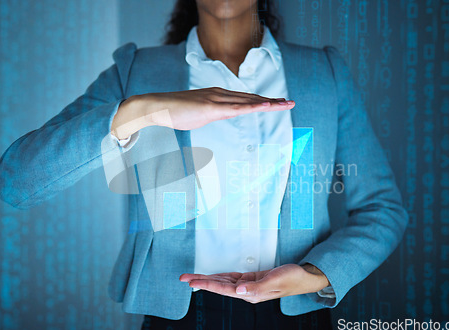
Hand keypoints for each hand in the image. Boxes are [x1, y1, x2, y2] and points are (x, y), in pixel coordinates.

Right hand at [111, 87, 294, 139]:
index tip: (278, 103)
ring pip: (247, 101)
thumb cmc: (175, 112)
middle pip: (251, 97)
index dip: (263, 100)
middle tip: (291, 103)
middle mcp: (220, 94)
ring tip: (286, 104)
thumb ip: (212, 113)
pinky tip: (265, 105)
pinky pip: (236, 108)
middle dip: (273, 101)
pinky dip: (252, 106)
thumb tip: (219, 116)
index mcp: (218, 96)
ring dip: (268, 102)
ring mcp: (216, 99)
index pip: (245, 98)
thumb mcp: (199, 114)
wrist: (156, 107)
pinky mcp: (210, 107)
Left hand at [179, 263, 329, 303]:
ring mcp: (248, 285)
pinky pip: (232, 277)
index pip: (224, 289)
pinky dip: (221, 275)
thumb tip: (238, 291)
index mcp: (251, 294)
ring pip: (223, 281)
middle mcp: (247, 291)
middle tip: (183, 278)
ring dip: (208, 278)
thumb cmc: (292, 279)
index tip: (192, 282)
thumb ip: (256, 287)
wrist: (304, 277)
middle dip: (201, 281)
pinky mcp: (252, 279)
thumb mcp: (275, 281)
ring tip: (191, 277)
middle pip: (219, 286)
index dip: (207, 285)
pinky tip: (212, 276)